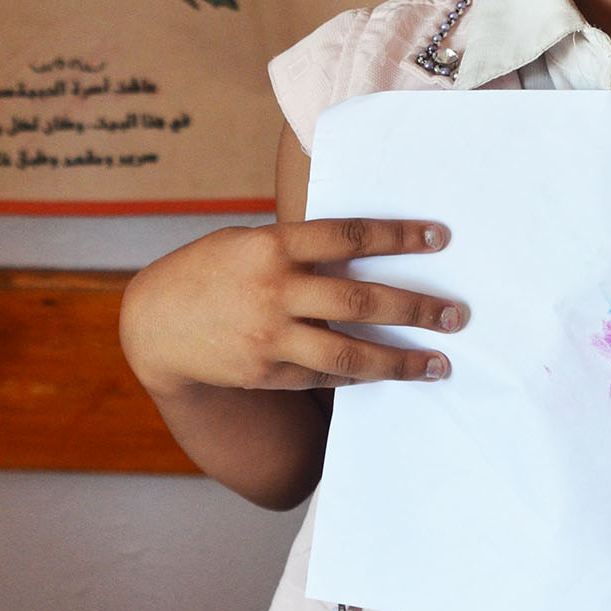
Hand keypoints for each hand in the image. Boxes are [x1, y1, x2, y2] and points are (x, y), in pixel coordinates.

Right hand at [119, 217, 465, 396]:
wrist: (155, 325)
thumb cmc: (210, 271)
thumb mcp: (247, 242)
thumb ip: (297, 248)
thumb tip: (363, 251)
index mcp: (270, 246)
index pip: (348, 235)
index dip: (398, 235)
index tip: (440, 237)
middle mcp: (273, 290)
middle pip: (359, 297)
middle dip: (414, 306)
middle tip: (456, 314)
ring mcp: (270, 336)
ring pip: (349, 349)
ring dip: (400, 359)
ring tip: (439, 363)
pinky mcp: (267, 373)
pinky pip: (326, 375)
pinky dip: (360, 374)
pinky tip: (389, 373)